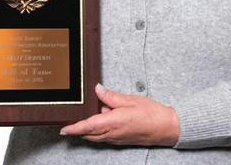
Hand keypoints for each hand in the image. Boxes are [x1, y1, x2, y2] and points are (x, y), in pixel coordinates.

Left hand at [60, 83, 179, 145]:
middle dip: (78, 129)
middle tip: (69, 120)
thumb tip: (97, 90)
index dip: (75, 128)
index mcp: (113, 122)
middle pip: (89, 134)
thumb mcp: (130, 100)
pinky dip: (99, 129)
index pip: (88, 126)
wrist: (166, 127)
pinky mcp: (121, 139)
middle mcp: (113, 134)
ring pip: (96, 136)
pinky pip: (104, 136)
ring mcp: (117, 138)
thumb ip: (111, 96)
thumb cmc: (151, 113)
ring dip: (89, 128)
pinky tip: (104, 117)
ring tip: (88, 114)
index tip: (63, 129)